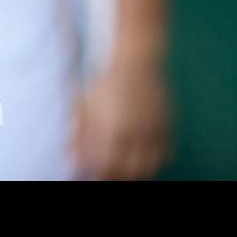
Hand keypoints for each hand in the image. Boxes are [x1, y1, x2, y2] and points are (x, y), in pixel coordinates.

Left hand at [71, 55, 171, 179]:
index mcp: (113, 127)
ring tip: (126, 169)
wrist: (137, 60)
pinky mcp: (169, 123)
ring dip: (137, 172)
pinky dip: (157, 161)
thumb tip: (68, 160)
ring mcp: (155, 127)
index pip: (105, 165)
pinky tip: (145, 158)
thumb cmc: (106, 83)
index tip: (92, 173)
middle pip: (128, 171)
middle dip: (116, 175)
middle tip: (108, 172)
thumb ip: (76, 135)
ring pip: (150, 166)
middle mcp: (136, 130)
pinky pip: (167, 153)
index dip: (97, 173)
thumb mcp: (84, 105)